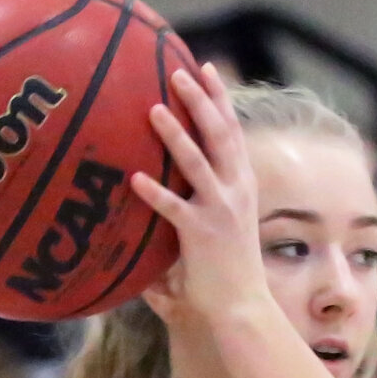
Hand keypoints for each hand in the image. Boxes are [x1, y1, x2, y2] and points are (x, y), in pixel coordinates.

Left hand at [129, 65, 264, 326]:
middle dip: (201, 100)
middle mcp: (236, 191)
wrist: (242, 308)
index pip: (233, 132)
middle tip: (178, 72)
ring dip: (177, 133)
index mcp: (241, 185)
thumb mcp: (215, 230)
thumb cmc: (224, 274)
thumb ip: (192, 207)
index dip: (220, 99)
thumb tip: (157, 186)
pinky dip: (156, 193)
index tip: (205, 68)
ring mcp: (220, 211)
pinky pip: (174, 208)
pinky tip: (134, 178)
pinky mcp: (201, 234)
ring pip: (198, 162)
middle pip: (220, 135)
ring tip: (154, 108)